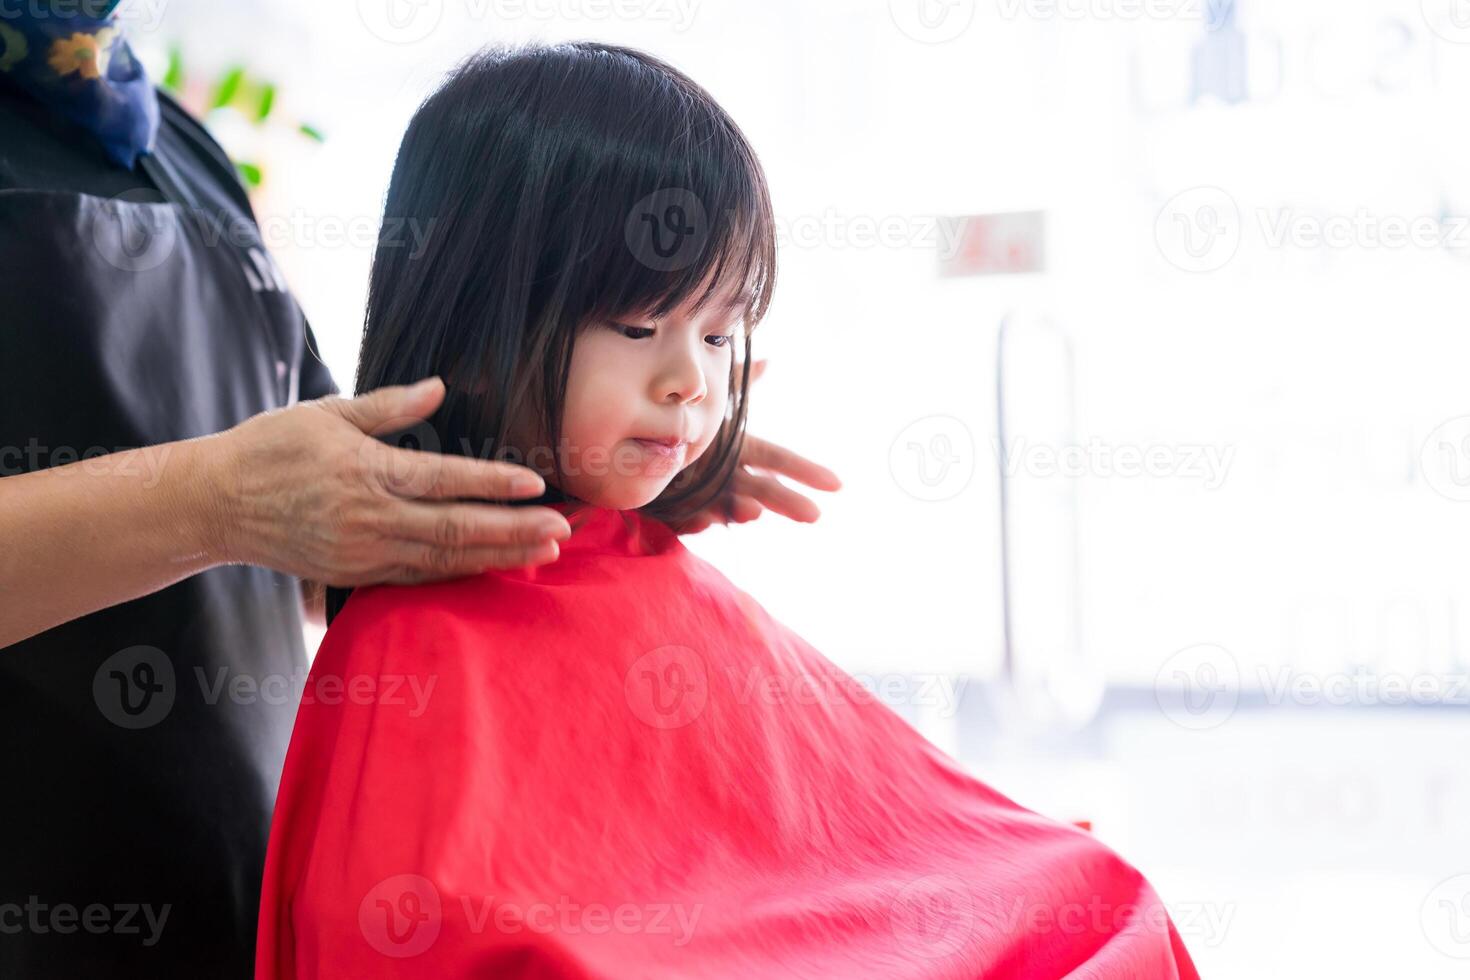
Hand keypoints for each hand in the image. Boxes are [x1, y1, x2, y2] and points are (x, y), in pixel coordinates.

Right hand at [201, 377, 571, 585]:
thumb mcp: (325, 412)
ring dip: (499, 556)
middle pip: (455, 528)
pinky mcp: (355, 573)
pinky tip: (494, 567)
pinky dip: (460, 574)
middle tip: (563, 529)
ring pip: (444, 560)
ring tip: (545, 552)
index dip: (493, 483)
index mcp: (365, 471)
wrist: (213, 503)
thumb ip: (387, 406)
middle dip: (514, 530)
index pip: (444, 480)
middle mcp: (368, 518)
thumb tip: (440, 387)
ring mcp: (362, 552)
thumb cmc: (269, 447)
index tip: (536, 484)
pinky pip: (418, 577)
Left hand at [670, 360, 842, 534]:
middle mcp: (726, 477)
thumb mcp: (712, 398)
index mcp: (738, 450)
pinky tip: (703, 519)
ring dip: (742, 511)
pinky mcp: (676, 511)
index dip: (806, 471)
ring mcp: (703, 495)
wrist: (635, 443)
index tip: (837, 484)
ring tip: (753, 512)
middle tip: (814, 514)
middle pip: (762, 489)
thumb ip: (739, 383)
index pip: (777, 460)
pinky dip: (697, 521)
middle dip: (787, 501)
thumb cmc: (680, 421)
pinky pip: (688, 519)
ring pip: (728, 507)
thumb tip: (768, 361)